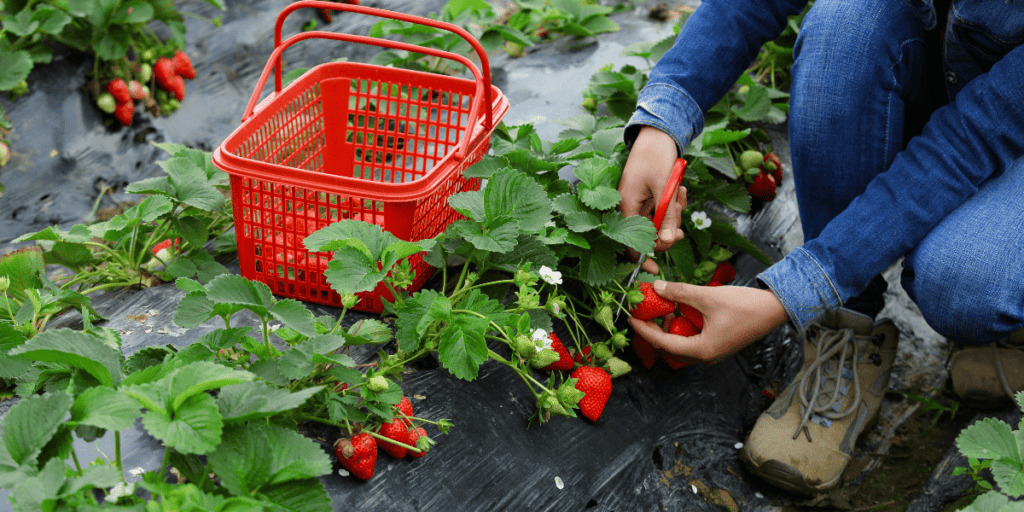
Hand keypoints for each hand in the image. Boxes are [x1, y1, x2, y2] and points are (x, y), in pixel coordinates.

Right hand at [619, 126, 685, 273]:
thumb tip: (667, 243)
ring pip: (660, 223)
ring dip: (674, 214)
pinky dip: (674, 205)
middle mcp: (630, 207)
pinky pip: (663, 211)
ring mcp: (641, 202)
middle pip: (650, 234)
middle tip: (680, 217)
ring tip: (680, 194)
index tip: (656, 269)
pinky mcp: (650, 197)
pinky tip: (679, 190)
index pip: (630, 242)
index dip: (643, 257)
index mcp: (626, 205)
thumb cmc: (656, 156)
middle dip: (668, 229)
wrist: (658, 134)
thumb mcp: (665, 188)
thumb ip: (666, 217)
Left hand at [628, 280, 788, 362]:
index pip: (663, 344)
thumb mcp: (707, 297)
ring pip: (680, 344)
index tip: (630, 319)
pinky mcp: (718, 344)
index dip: (644, 331)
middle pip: (669, 348)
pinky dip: (681, 326)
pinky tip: (678, 310)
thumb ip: (680, 293)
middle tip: (642, 313)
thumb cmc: (745, 306)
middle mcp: (705, 356)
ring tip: (658, 308)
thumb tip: (656, 288)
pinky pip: (692, 339)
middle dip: (654, 331)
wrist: (776, 309)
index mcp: (701, 350)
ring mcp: (712, 351)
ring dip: (668, 328)